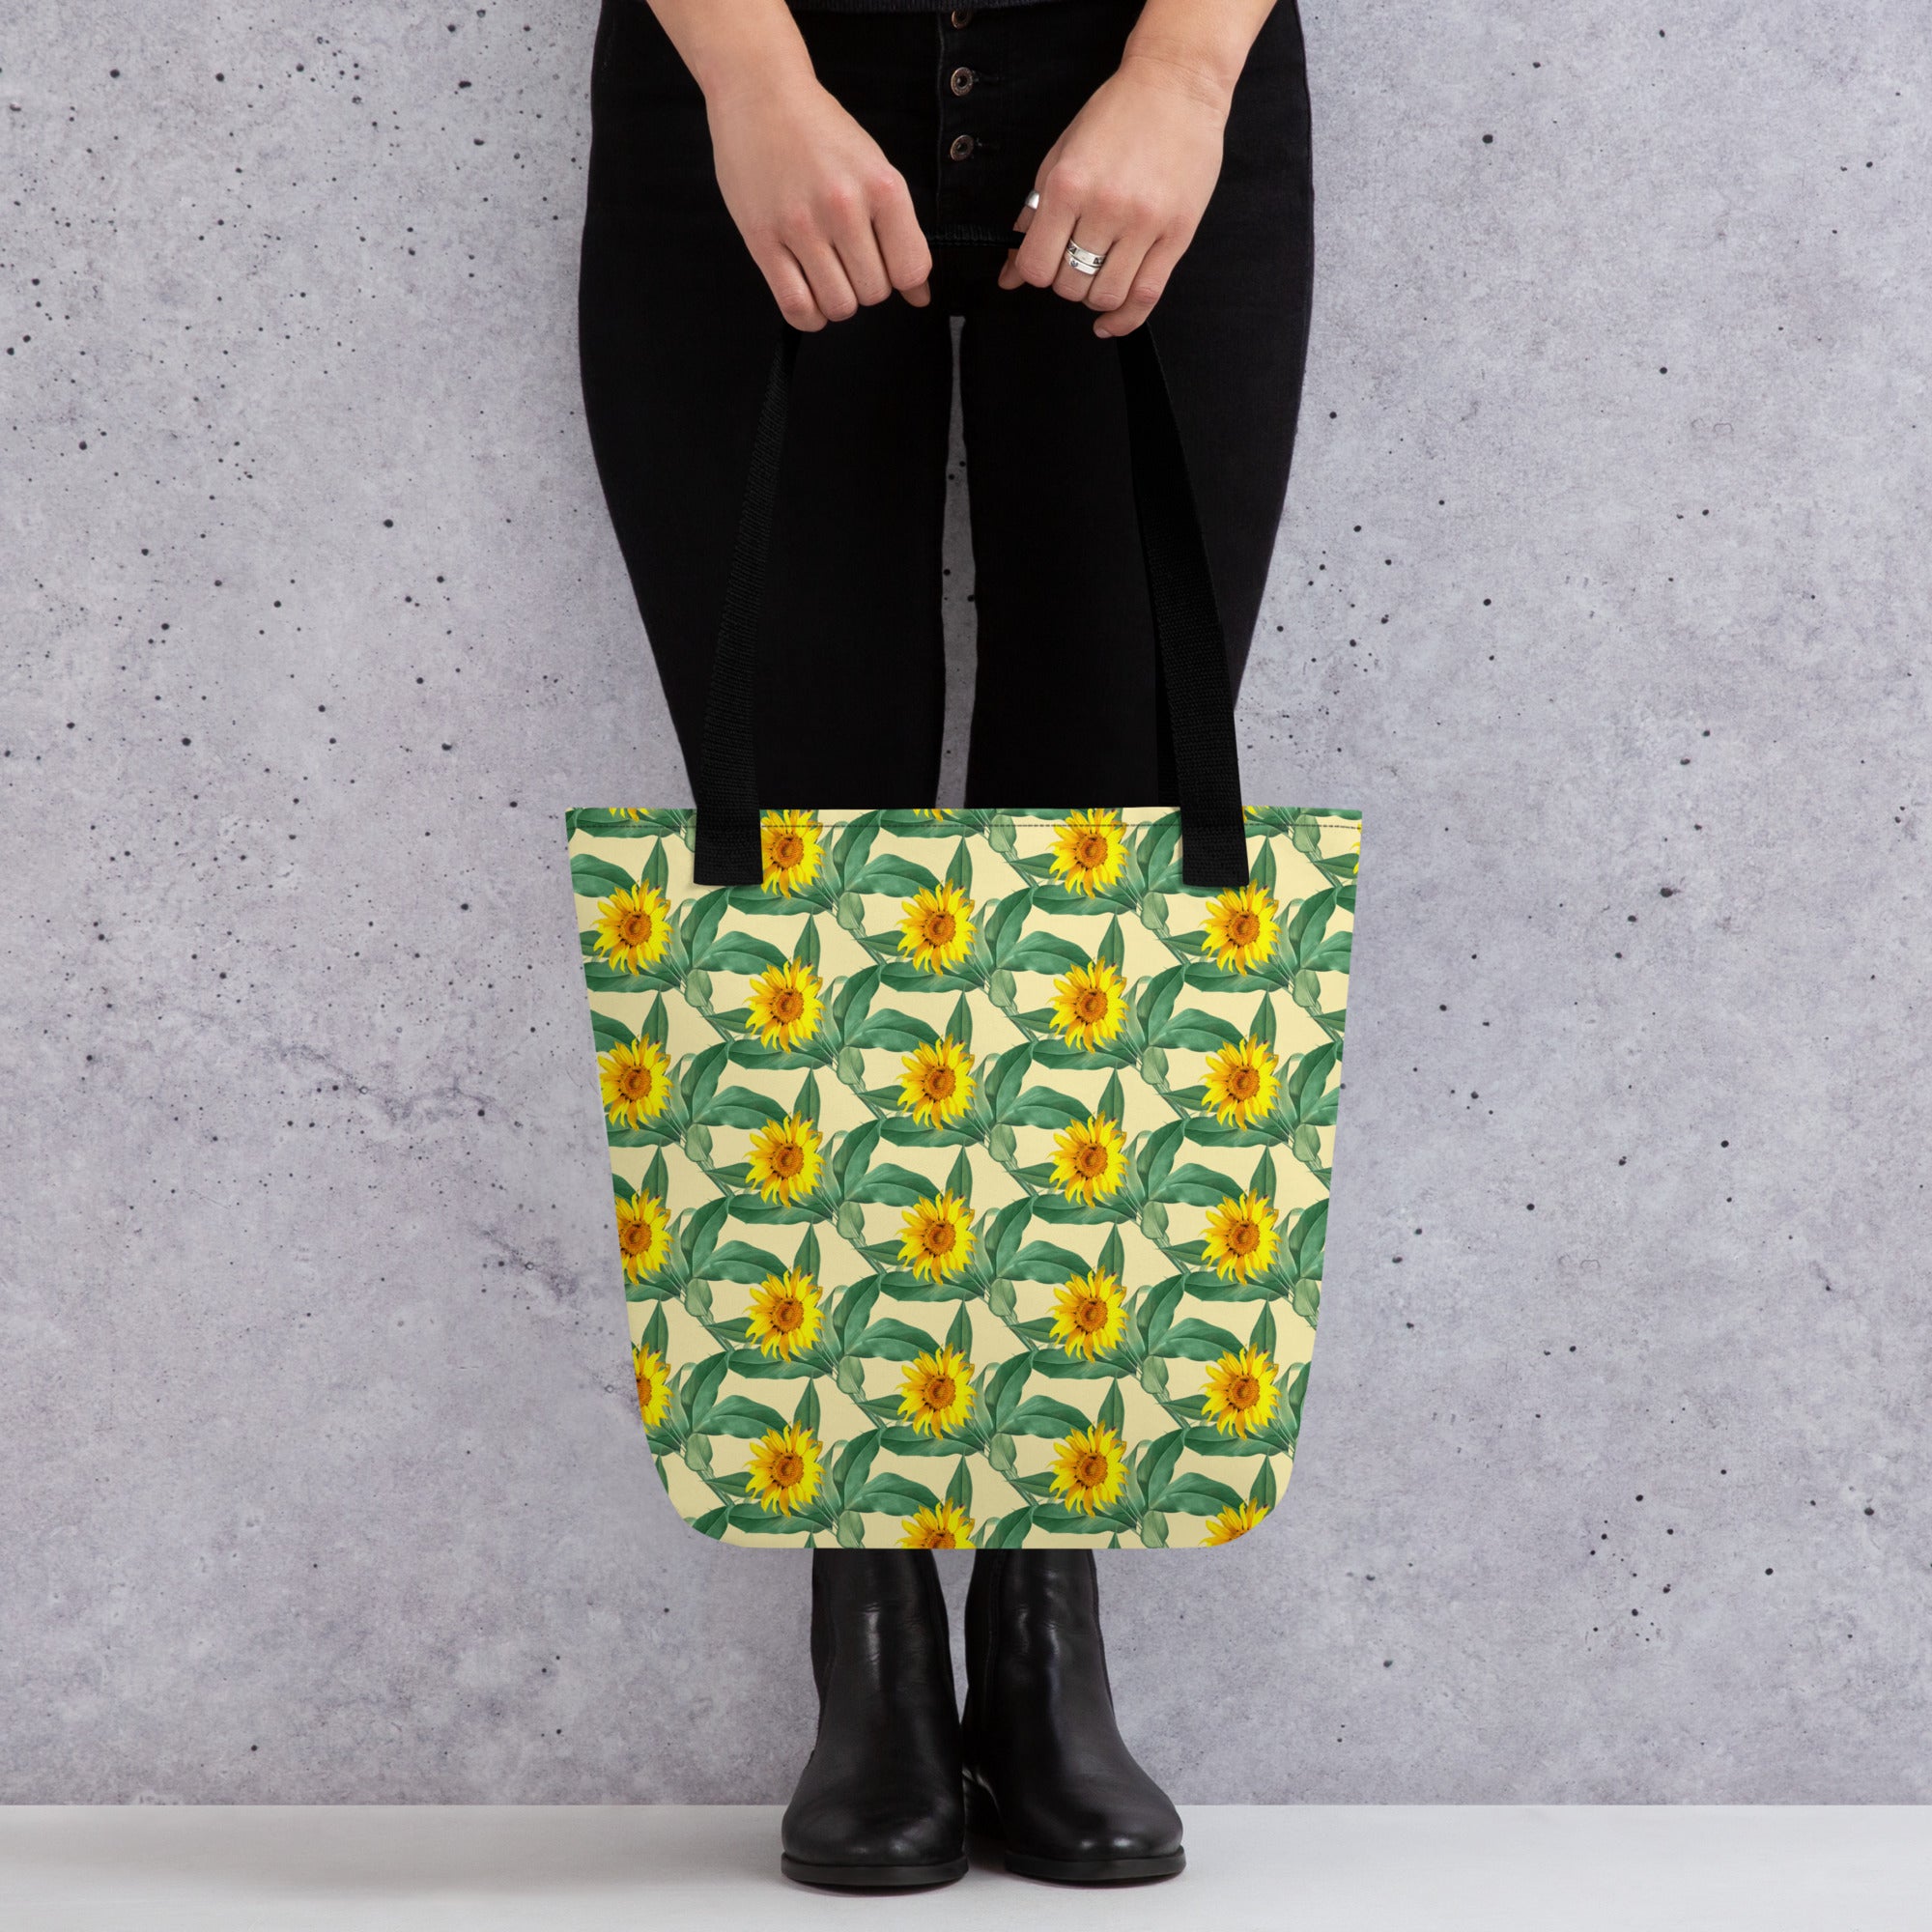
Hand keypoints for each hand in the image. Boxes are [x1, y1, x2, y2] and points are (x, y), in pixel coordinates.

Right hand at [706, 67, 931, 329]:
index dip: (900, 277)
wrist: (760, 93)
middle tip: (848, 259)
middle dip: (865, 285)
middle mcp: (844, 206)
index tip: (884, 262)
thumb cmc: (821, 134)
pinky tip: (808, 294)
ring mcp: (801, 224)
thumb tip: (920, 295)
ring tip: (826, 272)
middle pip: (873, 293)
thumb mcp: (874, 169)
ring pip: (838, 306)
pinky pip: (796, 306)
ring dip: (836, 301)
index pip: (911, 270)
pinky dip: (809, 315)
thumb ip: (900, 232)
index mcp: (882, 187)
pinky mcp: (762, 238)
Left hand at [1000, 51, 1232, 336]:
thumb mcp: (1061, 157)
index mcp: (1068, 185)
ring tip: (1099, 272)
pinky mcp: (1176, 234)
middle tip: (1076, 259)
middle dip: (1066, 281)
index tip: (1044, 262)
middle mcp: (1105, 207)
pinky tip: (1111, 320)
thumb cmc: (1117, 116)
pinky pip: (1145, 297)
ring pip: (1105, 297)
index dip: (1035, 272)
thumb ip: (1033, 217)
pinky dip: (1124, 319)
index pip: (1036, 266)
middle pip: (1070, 286)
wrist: (1177, 85)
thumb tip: (1010, 275)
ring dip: (1094, 296)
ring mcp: (1144, 223)